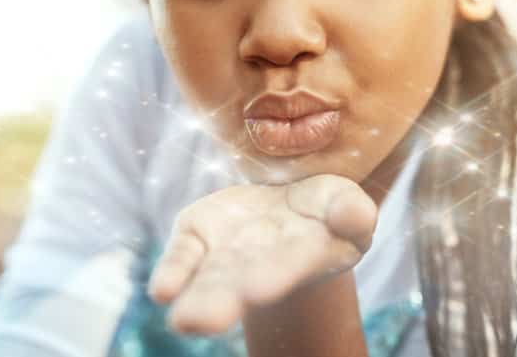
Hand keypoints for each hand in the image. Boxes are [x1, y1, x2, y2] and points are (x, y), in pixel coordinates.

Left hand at [147, 173, 377, 334]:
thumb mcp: (346, 203)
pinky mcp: (197, 232)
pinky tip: (163, 291)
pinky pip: (183, 253)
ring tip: (184, 320)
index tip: (257, 289)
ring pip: (209, 278)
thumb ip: (352, 211)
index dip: (275, 274)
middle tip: (198, 320)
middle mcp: (258, 265)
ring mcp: (225, 253)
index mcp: (303, 256)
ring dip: (197, 299)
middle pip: (238, 285)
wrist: (287, 196)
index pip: (289, 265)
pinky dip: (173, 271)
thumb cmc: (325, 208)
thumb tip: (354, 217)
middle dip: (221, 301)